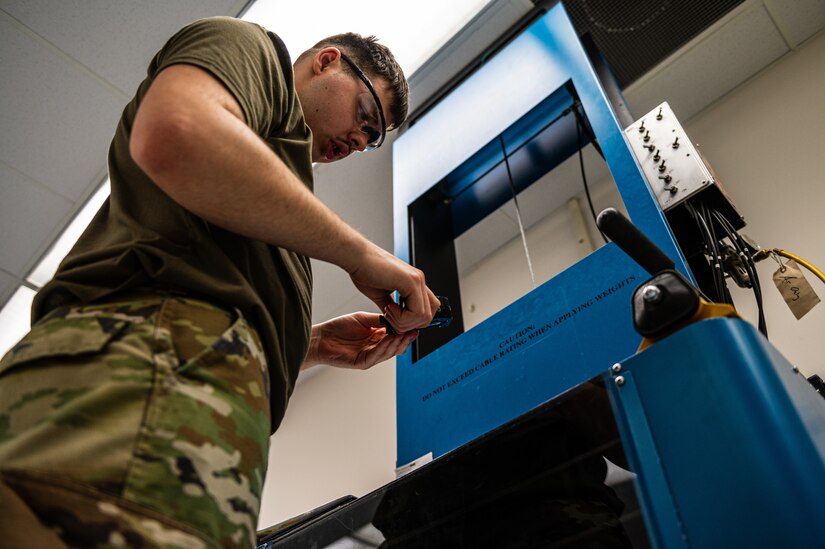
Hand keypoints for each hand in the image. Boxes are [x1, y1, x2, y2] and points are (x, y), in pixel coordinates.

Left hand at [302, 312, 418, 370]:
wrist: (320, 338)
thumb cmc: (338, 328)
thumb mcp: (363, 319)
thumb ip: (379, 319)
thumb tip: (396, 317)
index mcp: (377, 338)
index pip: (396, 337)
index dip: (405, 331)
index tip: (414, 323)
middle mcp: (376, 348)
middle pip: (396, 347)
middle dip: (406, 339)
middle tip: (414, 330)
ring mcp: (370, 357)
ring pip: (389, 352)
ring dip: (397, 343)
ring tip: (404, 334)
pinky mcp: (362, 362)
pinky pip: (376, 355)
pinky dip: (384, 347)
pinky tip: (390, 339)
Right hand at [347, 244, 439, 333]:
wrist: (356, 257)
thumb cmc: (364, 270)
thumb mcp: (381, 295)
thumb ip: (392, 309)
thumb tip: (394, 322)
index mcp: (413, 283)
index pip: (428, 310)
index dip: (412, 321)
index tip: (395, 320)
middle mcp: (419, 281)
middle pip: (428, 316)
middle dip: (408, 325)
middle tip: (390, 317)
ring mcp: (417, 280)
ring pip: (424, 317)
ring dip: (403, 322)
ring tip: (387, 311)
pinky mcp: (411, 281)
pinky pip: (417, 312)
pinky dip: (402, 317)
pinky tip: (388, 307)